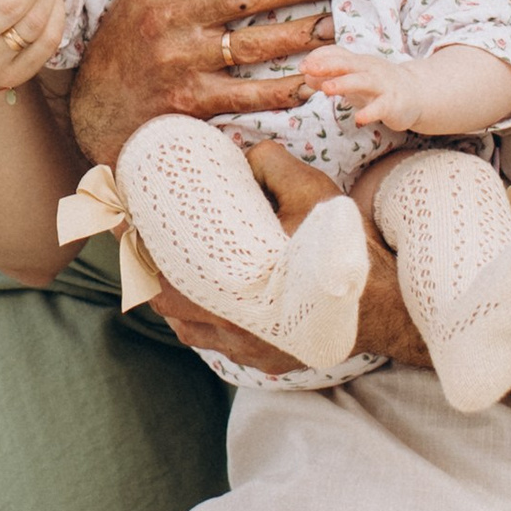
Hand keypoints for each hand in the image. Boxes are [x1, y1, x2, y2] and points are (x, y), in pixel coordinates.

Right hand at [67, 0, 329, 164]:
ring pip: (254, 43)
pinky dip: (282, 90)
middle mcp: (174, 17)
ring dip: (300, 34)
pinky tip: (310, 84)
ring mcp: (184, 60)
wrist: (96, 106)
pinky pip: (247, 94)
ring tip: (334, 27)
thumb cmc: (123, 39)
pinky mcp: (192, 100)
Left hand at [150, 135, 431, 373]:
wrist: (387, 305)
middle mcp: (234, 327)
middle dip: (149, 271)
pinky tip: (208, 295)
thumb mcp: (312, 192)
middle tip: (144, 242)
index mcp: (236, 286)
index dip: (138, 245)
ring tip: (170, 266)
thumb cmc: (346, 247)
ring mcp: (248, 348)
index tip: (123, 222)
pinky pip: (214, 343)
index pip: (163, 271)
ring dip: (175, 299)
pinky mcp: (264, 360)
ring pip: (186, 327)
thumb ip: (270, 164)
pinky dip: (202, 320)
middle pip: (165, 302)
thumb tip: (239, 149)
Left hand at [299, 43, 419, 131]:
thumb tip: (306, 75)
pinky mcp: (393, 104)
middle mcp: (369, 70)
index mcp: (358, 62)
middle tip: (308, 69)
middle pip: (347, 64)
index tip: (302, 66)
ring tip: (327, 89)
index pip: (337, 55)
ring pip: (362, 81)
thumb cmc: (378, 84)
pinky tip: (359, 119)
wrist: (417, 93)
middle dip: (328, 66)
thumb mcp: (353, 77)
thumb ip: (330, 75)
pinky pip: (381, 107)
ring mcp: (382, 86)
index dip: (320, 60)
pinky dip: (370, 112)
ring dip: (344, 83)